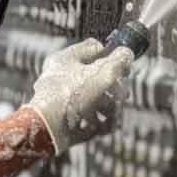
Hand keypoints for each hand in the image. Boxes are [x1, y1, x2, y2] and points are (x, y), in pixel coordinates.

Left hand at [25, 38, 133, 153]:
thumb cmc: (72, 95)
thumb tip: (127, 53)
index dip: (111, 56)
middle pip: (97, 76)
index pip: (94, 48)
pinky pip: (90, 118)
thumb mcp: (102, 73)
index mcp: (66, 59)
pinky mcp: (67, 119)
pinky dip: (100, 123)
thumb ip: (118, 61)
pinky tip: (105, 126)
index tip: (123, 68)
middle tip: (121, 96)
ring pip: (96, 99)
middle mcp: (63, 76)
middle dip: (114, 89)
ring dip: (110, 107)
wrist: (49, 129)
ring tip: (113, 114)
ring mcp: (64, 99)